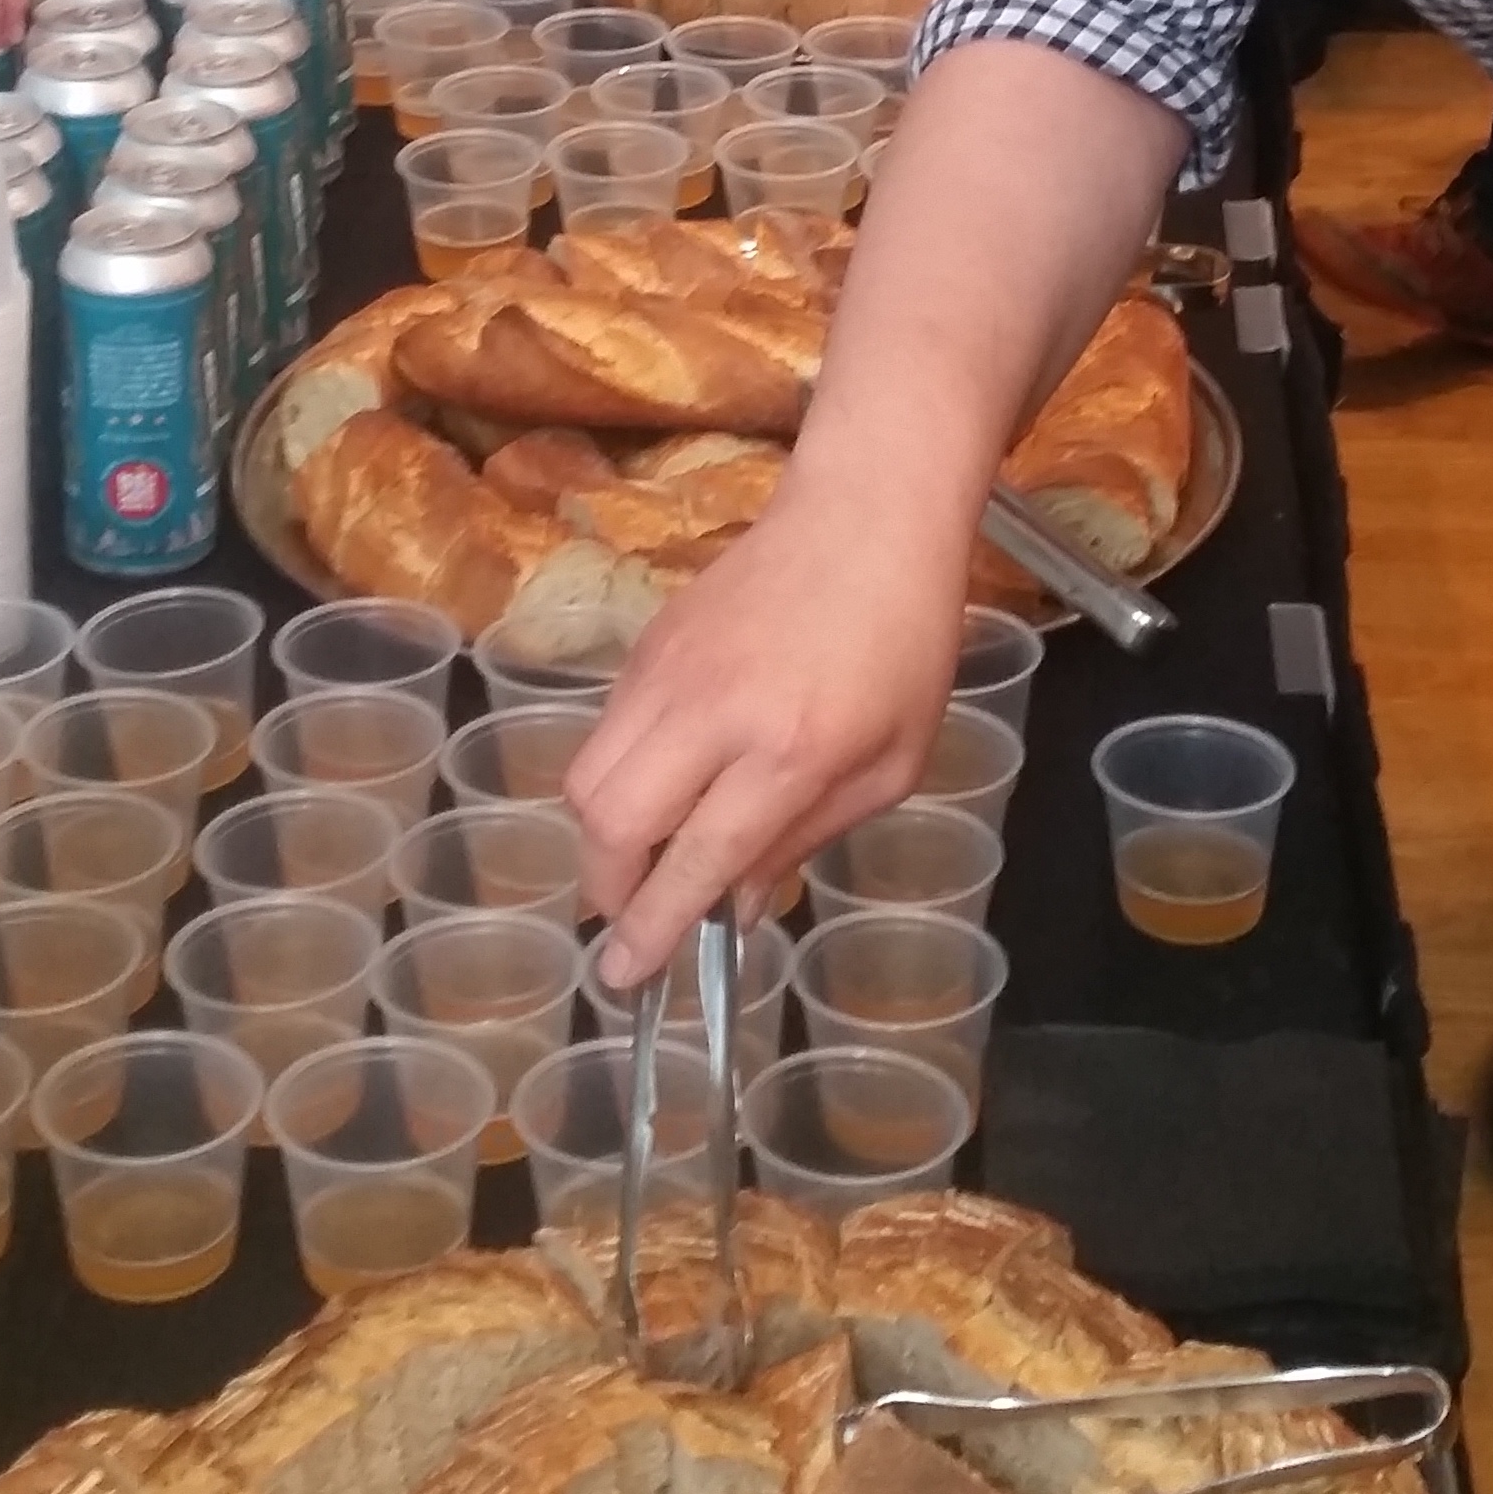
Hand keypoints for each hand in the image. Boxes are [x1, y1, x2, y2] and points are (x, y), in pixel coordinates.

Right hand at [570, 475, 968, 981]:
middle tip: (631, 912)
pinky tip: (662, 782)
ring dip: (602, 836)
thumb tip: (735, 905)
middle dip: (607, 888)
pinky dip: (616, 775)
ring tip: (642, 855)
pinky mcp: (648, 643)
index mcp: (791, 752)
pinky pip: (605, 729)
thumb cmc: (905, 646)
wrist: (866, 517)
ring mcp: (669, 672)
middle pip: (611, 821)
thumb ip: (806, 838)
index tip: (625, 976)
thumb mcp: (891, 765)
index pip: (697, 859)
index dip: (654, 927)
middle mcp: (714, 714)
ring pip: (588, 776)